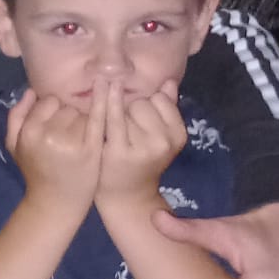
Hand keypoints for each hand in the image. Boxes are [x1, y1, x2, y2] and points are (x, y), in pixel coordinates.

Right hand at [6, 81, 103, 219]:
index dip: (53, 112)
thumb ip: (16, 117)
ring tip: (80, 142)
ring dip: (84, 122)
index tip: (55, 126)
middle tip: (68, 138)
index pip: (48, 102)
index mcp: (29, 131)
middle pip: (67, 108)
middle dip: (69, 117)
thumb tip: (30, 91)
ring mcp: (71, 142)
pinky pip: (98, 118)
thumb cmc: (35, 171)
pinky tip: (109, 87)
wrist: (55, 203)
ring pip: (83, 113)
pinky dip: (104, 103)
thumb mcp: (14, 146)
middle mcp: (49, 134)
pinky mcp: (91, 149)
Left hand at [97, 79, 185, 204]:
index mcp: (178, 135)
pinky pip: (114, 117)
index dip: (147, 104)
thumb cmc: (140, 161)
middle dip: (131, 110)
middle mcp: (164, 142)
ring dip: (118, 115)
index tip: (140, 120)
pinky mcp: (120, 152)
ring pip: (127, 109)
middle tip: (126, 131)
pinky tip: (100, 89)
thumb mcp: (159, 137)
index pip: (160, 99)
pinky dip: (107, 103)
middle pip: (143, 103)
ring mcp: (143, 148)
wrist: (125, 196)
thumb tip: (169, 82)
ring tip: (117, 134)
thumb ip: (166, 108)